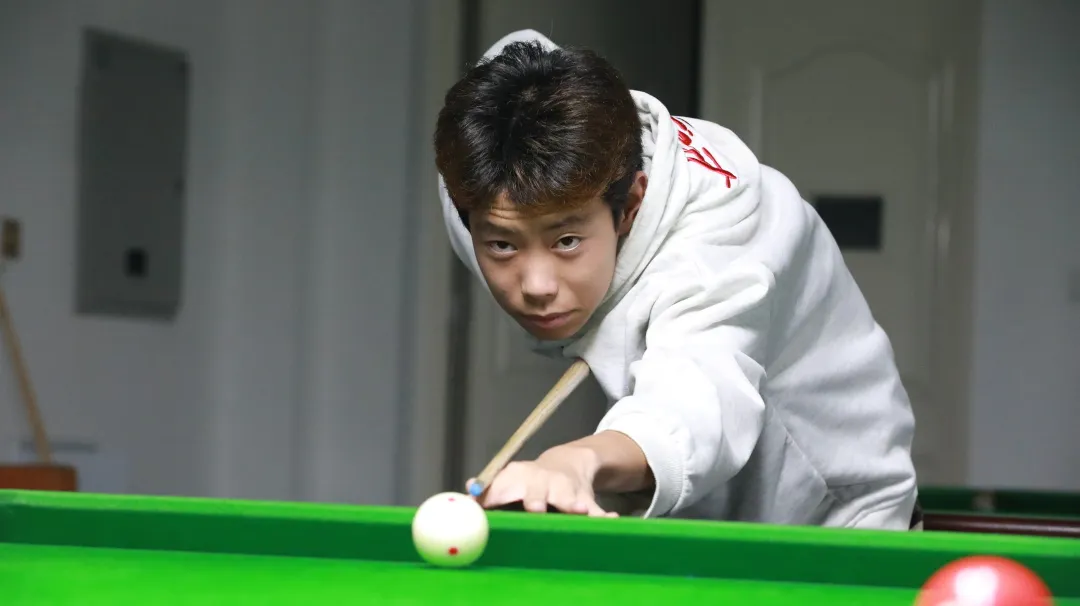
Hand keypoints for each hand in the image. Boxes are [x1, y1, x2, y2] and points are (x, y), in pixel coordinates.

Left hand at [477, 445, 617, 516]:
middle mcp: (542, 481)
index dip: (497, 495)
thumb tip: (466, 492)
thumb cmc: (528, 482)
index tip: (489, 503)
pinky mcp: (585, 500)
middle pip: (537, 491)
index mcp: (518, 477)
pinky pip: (596, 511)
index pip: (504, 487)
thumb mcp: (506, 480)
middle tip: (535, 509)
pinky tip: (612, 520)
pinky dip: (603, 516)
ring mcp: (565, 490)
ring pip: (569, 498)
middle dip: (536, 499)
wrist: (565, 463)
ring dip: (573, 504)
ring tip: (578, 510)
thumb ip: (487, 491)